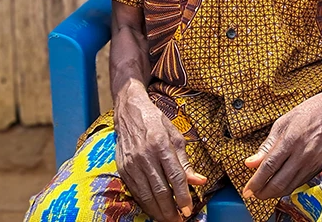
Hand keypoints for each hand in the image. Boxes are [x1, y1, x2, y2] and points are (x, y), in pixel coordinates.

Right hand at [115, 83, 206, 220]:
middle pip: (159, 190)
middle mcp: (145, 156)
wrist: (129, 111)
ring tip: (168, 220)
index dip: (182, 196)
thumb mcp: (176, 136)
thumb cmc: (156, 122)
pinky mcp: (122, 168)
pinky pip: (135, 191)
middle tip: (179, 220)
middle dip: (170, 210)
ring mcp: (131, 163)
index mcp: (161, 145)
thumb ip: (186, 161)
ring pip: (146, 195)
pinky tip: (154, 209)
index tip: (189, 209)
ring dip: (158, 211)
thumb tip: (199, 181)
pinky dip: (145, 203)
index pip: (175, 177)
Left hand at [242, 84, 321, 199]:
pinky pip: (301, 183)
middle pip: (279, 183)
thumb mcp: (282, 122)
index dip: (255, 182)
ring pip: (290, 187)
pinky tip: (280, 184)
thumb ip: (266, 145)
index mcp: (291, 140)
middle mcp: (303, 154)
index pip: (269, 167)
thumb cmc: (308, 112)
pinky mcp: (320, 166)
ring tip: (263, 191)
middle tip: (252, 193)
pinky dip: (288, 187)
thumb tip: (250, 163)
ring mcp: (313, 162)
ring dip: (274, 193)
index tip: (246, 189)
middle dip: (262, 193)